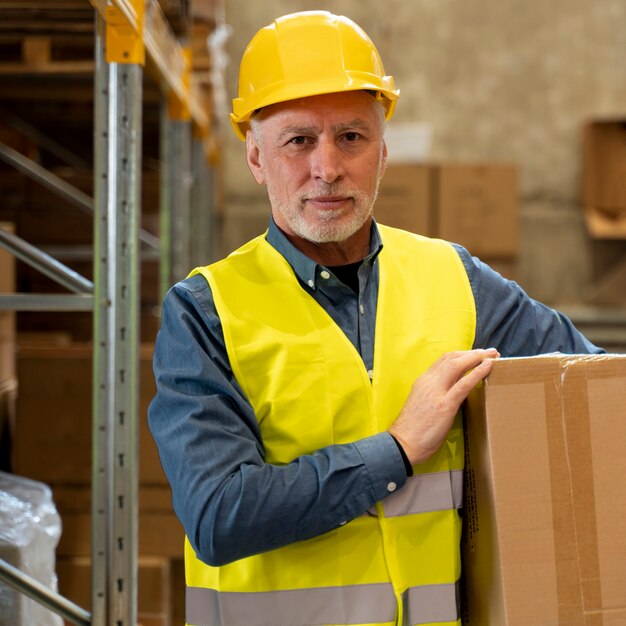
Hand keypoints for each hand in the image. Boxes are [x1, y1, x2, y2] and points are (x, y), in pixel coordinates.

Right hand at [389, 348, 498, 464]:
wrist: (402, 444)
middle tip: (489, 352)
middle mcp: (429, 381)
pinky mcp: (445, 405)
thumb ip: (435, 395)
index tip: (474, 355)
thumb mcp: (422, 405)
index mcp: (423, 381)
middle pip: (452, 358)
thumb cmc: (412, 430)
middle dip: (472, 353)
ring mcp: (436, 392)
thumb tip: (452, 392)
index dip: (461, 355)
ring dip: (477, 358)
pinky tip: (488, 367)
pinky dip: (478, 372)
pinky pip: (464, 384)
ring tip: (492, 356)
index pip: (443, 360)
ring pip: (457, 365)